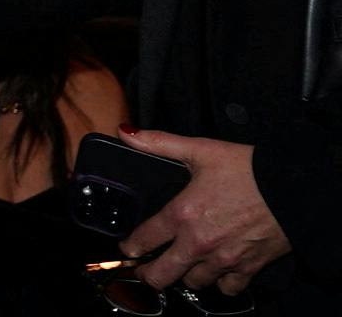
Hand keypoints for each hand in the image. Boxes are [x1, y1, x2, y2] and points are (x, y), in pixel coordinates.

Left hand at [119, 128, 291, 296]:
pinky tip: (216, 272)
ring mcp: (225, 259)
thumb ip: (159, 143)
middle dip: (148, 274)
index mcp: (182, 214)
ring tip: (182, 265)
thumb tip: (126, 132)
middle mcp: (199, 242)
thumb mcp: (200, 149)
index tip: (127, 249)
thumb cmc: (247, 168)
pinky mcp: (249, 268)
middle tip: (145, 269)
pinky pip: (228, 289)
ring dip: (185, 275)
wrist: (294, 187)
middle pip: (161, 275)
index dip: (129, 247)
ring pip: (194, 283)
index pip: (143, 240)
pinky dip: (221, 283)